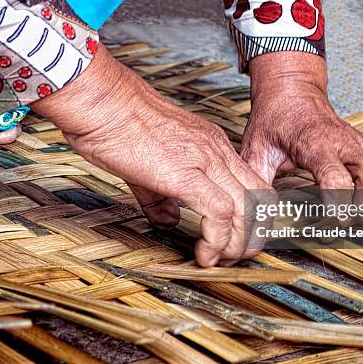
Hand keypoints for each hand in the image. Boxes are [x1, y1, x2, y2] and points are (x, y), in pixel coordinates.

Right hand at [32, 46, 273, 265]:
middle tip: (235, 257)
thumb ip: (163, 197)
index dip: (252, 218)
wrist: (101, 102)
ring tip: (220, 261)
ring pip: (246, 210)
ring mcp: (205, 160)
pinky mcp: (186, 174)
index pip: (253, 185)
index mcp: (211, 145)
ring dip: (238, 244)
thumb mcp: (147, 165)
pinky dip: (217, 240)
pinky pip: (218, 214)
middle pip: (260, 200)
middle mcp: (216, 151)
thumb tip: (170, 220)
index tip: (236, 240)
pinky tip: (204, 254)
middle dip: (254, 235)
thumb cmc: (117, 125)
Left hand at [241, 51, 362, 227]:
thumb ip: (257, 181)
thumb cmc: (274, 121)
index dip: (338, 206)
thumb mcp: (257, 149)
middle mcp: (344, 142)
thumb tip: (256, 213)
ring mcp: (361, 144)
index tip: (333, 226)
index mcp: (314, 143)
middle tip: (349, 228)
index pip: (336, 177)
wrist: (292, 93)